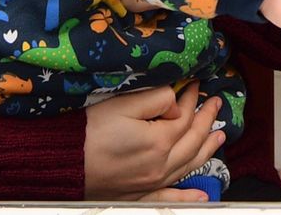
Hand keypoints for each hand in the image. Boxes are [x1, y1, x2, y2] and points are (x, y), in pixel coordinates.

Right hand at [83, 82, 226, 199]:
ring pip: (188, 165)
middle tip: (217, 103)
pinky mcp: (137, 195)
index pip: (185, 117)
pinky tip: (201, 196)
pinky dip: (187, 196)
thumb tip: (177, 102)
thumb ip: (156, 100)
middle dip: (207, 120)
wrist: (61, 163)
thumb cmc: (88, 131)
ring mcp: (150, 183)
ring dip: (207, 150)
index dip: (192, 98)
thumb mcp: (123, 105)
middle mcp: (160, 166)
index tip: (195, 83)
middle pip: (192, 141)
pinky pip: (168, 197)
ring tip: (219, 136)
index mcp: (159, 142)